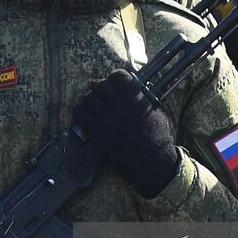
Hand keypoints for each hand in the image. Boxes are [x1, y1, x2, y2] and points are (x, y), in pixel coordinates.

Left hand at [72, 70, 179, 198]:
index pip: (118, 76)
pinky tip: (86, 115)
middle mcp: (120, 105)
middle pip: (101, 86)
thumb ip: (141, 98)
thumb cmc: (157, 137)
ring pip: (88, 98)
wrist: (152, 161)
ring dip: (90, 100)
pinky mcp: (97, 133)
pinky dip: (80, 111)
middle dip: (101, 89)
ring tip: (94, 106)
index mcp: (135, 97)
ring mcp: (107, 118)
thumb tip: (132, 89)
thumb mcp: (154, 111)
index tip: (114, 83)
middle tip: (104, 97)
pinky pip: (80, 113)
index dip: (114, 78)